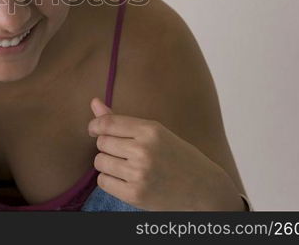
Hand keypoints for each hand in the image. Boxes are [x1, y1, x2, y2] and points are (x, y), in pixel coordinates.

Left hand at [87, 97, 241, 210]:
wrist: (205, 190)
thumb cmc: (178, 157)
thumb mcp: (155, 133)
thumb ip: (120, 120)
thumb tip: (93, 102)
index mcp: (151, 130)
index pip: (107, 123)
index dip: (95, 126)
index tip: (94, 130)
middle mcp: (143, 150)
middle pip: (101, 143)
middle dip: (107, 147)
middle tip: (124, 152)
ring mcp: (139, 174)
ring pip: (100, 162)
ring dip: (107, 164)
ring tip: (126, 166)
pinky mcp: (135, 195)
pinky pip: (103, 182)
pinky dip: (109, 181)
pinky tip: (125, 180)